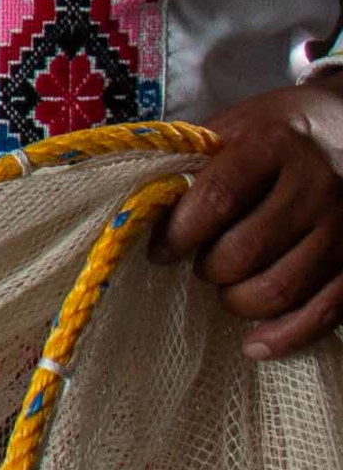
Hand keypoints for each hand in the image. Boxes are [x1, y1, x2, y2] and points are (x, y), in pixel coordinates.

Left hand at [161, 81, 342, 358]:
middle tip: (200, 265)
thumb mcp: (238, 126)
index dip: (178, 234)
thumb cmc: (281, 132)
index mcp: (274, 145)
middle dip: (209, 269)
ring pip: (280, 289)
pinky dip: (286, 336)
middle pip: (245, 251)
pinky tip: (255, 343)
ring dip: (238, 302)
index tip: (160, 251)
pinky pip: (326, 312)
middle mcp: (316, 185)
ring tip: (227, 287)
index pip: (216, 199)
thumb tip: (146, 211)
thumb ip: (196, 163)